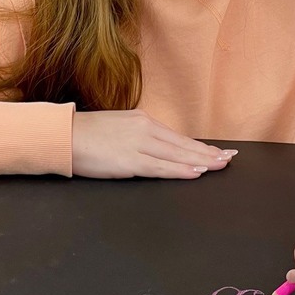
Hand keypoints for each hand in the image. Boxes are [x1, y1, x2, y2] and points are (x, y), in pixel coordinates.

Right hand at [72, 109, 236, 178]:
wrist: (64, 135)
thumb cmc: (86, 134)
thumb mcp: (119, 128)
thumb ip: (139, 137)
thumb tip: (157, 149)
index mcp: (142, 120)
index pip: (178, 137)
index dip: (200, 146)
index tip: (219, 151)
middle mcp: (144, 129)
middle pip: (183, 145)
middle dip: (208, 154)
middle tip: (229, 159)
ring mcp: (138, 144)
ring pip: (177, 155)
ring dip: (201, 162)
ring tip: (219, 166)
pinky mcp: (130, 160)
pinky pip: (161, 167)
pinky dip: (180, 170)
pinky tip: (194, 173)